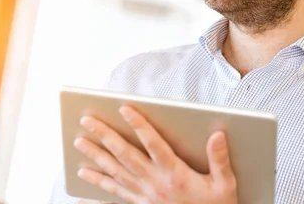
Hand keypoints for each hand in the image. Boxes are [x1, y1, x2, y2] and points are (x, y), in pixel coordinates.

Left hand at [74, 106, 236, 203]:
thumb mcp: (225, 186)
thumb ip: (220, 159)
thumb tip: (218, 135)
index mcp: (176, 175)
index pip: (154, 144)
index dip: (139, 125)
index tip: (124, 109)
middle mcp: (155, 183)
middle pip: (125, 155)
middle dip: (105, 136)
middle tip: (87, 120)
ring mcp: (144, 195)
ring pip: (115, 172)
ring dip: (95, 155)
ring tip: (79, 141)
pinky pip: (114, 193)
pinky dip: (97, 183)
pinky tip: (83, 175)